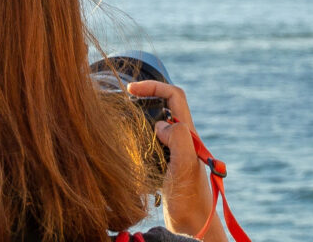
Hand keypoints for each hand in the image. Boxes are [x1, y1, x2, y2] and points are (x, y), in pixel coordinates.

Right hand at [126, 81, 226, 241]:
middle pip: (167, 105)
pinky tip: (125, 146)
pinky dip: (139, 136)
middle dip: (146, 97)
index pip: (175, 96)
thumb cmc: (190, 200)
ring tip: (121, 119)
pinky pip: (153, 142)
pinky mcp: (167, 166)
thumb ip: (180, 139)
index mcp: (189, 135)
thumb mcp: (185, 167)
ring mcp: (175, 153)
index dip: (154, 86)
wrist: (192, 227)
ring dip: (142, 116)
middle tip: (123, 99)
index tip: (131, 89)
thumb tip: (162, 124)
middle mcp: (183, 140)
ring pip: (158, 123)